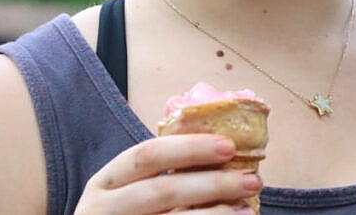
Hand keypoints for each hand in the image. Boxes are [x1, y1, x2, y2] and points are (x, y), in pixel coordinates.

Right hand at [75, 134, 261, 213]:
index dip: (189, 148)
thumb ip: (165, 171)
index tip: (229, 146)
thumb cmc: (129, 214)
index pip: (146, 155)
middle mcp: (103, 209)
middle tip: (252, 180)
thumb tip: (225, 149)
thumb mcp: (132, 189)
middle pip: (162, 191)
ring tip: (247, 211)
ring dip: (215, 214)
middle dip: (212, 184)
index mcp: (105, 182)